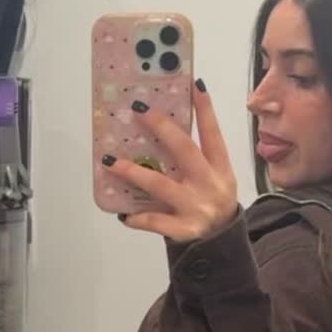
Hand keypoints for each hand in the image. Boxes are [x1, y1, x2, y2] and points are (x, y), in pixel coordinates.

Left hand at [109, 82, 238, 242]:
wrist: (221, 246)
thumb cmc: (210, 201)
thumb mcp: (215, 177)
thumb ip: (196, 157)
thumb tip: (162, 126)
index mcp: (221, 168)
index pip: (213, 134)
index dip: (205, 110)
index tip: (194, 85)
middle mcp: (210, 185)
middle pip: (185, 151)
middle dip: (162, 128)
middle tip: (139, 110)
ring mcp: (197, 208)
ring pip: (161, 185)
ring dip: (134, 172)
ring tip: (110, 160)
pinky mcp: (184, 230)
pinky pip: (155, 221)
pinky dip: (137, 217)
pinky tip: (122, 213)